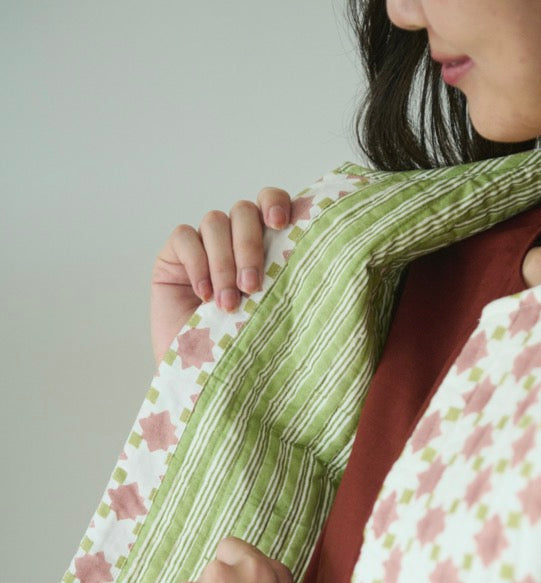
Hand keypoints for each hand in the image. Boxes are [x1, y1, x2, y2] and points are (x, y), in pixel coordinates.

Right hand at [150, 187, 291, 362]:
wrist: (207, 379)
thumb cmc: (248, 350)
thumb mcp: (279, 313)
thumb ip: (293, 280)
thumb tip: (324, 262)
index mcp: (268, 245)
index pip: (272, 202)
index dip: (275, 203)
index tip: (281, 224)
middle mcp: (236, 240)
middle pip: (244, 211)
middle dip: (249, 247)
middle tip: (252, 287)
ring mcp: (205, 246)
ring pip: (215, 222)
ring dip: (224, 262)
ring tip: (228, 303)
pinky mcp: (174, 257)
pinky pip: (185, 237)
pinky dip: (197, 262)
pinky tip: (203, 294)